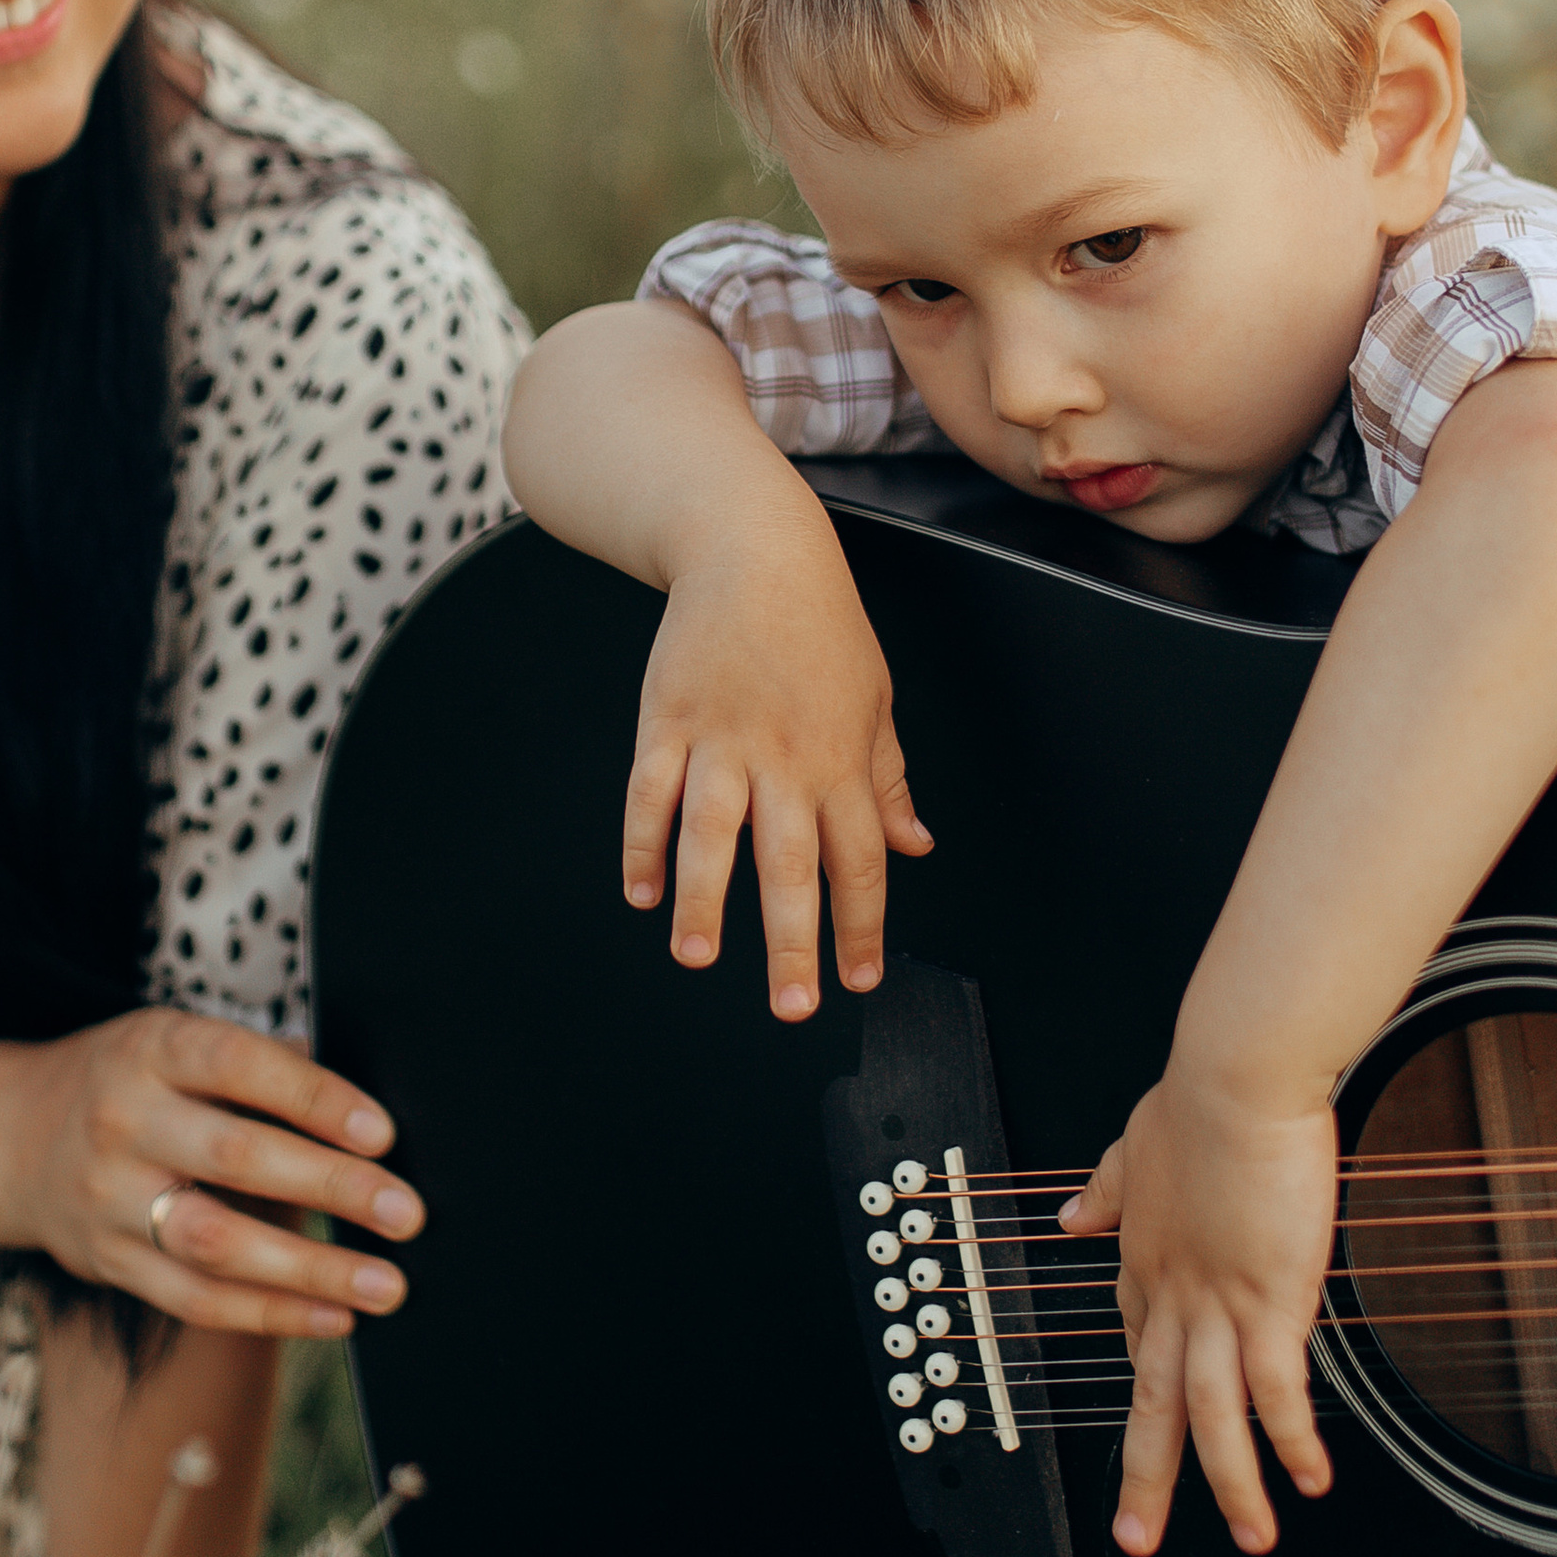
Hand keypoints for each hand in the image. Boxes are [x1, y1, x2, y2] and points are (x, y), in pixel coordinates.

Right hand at [1, 1009, 422, 1335]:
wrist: (10, 1138)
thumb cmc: (130, 1083)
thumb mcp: (176, 1044)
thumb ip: (260, 1070)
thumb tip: (363, 1114)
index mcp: (152, 1051)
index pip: (240, 1068)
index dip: (315, 1100)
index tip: (383, 1134)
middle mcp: (124, 1122)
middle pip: (237, 1158)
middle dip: (331, 1188)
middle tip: (405, 1214)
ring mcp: (111, 1198)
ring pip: (217, 1243)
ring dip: (311, 1270)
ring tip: (385, 1285)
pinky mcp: (109, 1262)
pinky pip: (196, 1300)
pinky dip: (272, 1314)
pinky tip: (334, 1317)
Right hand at [623, 514, 931, 1018]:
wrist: (755, 551)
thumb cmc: (821, 628)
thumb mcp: (875, 699)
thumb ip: (888, 781)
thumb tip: (915, 846)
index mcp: (842, 759)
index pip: (860, 859)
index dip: (861, 925)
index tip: (857, 980)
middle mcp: (785, 758)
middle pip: (791, 862)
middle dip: (793, 939)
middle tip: (791, 1005)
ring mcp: (722, 740)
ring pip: (712, 833)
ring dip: (705, 900)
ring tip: (698, 957)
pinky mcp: (667, 721)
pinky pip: (650, 792)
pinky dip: (642, 843)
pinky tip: (641, 891)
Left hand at [1060, 1066, 1335, 1556]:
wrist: (1235, 1076)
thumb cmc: (1201, 1097)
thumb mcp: (1135, 1146)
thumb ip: (1108, 1190)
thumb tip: (1071, 1217)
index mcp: (1143, 1258)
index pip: (1137, 1342)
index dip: (1145, 1390)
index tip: (1152, 1425)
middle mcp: (1172, 1293)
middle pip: (1153, 1403)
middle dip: (1146, 1480)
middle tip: (1137, 1538)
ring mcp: (1218, 1304)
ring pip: (1212, 1419)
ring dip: (1231, 1486)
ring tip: (1252, 1537)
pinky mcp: (1269, 1300)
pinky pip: (1278, 1392)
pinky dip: (1293, 1442)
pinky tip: (1310, 1478)